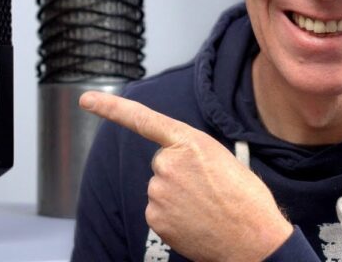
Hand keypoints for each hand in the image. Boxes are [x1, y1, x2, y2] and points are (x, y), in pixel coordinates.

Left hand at [80, 91, 292, 261]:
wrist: (256, 242)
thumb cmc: (245, 200)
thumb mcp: (223, 159)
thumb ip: (191, 153)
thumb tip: (176, 161)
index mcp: (189, 142)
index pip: (142, 119)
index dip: (110, 107)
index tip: (86, 99)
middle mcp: (168, 164)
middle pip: (160, 163)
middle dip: (178, 174)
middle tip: (207, 188)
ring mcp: (158, 192)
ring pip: (159, 189)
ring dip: (177, 197)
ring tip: (206, 206)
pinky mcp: (154, 217)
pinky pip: (158, 210)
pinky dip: (173, 217)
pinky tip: (195, 221)